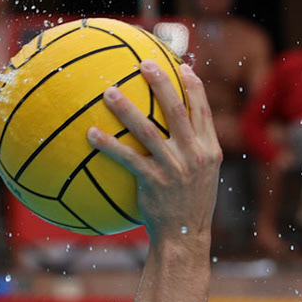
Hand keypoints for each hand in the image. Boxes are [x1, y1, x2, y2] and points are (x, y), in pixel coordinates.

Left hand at [88, 61, 220, 243]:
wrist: (186, 238)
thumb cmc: (190, 206)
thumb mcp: (203, 177)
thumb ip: (194, 151)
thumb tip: (175, 129)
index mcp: (210, 151)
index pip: (203, 111)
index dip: (194, 87)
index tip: (183, 66)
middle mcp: (196, 156)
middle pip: (177, 111)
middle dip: (161, 84)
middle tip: (144, 63)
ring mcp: (176, 169)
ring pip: (148, 130)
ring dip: (126, 108)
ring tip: (108, 91)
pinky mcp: (155, 182)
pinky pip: (128, 158)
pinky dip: (108, 145)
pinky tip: (91, 133)